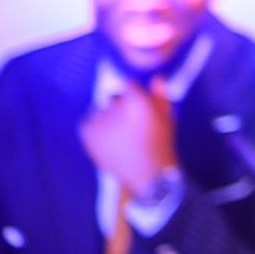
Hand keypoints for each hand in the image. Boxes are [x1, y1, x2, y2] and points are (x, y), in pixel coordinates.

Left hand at [79, 81, 176, 195]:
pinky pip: (87, 123)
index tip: (139, 112)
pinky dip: (95, 130)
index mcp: (137, 99)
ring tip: (119, 138)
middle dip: (121, 108)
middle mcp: (116, 106)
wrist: (148, 175)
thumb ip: (161, 96)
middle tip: (131, 128)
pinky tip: (108, 142)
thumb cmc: (161, 144)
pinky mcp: (87, 132)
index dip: (136, 98)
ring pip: (99, 111)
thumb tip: (157, 78)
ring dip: (107, 119)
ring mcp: (99, 119)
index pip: (130, 84)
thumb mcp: (166, 118)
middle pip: (114, 98)